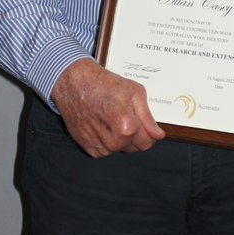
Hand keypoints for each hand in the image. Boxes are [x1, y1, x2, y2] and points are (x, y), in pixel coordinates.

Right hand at [51, 58, 165, 157]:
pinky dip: (107, 140)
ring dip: (121, 138)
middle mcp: (113, 142)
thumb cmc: (104, 85)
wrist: (75, 84)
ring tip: (112, 118)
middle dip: (135, 136)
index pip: (147, 143)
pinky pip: (106, 150)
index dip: (149, 134)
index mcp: (126, 128)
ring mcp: (99, 146)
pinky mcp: (88, 148)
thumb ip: (148, 118)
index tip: (145, 125)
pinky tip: (102, 124)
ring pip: (120, 149)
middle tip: (127, 117)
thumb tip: (158, 135)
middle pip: (134, 148)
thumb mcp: (134, 93)